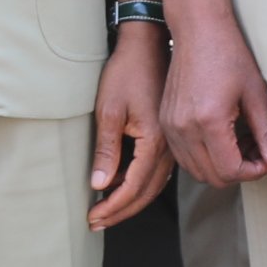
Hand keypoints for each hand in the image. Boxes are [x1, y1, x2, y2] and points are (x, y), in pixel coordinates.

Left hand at [88, 27, 172, 227]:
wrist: (149, 44)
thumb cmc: (128, 71)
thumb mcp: (109, 110)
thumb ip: (108, 151)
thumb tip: (101, 185)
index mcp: (154, 142)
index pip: (133, 187)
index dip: (112, 206)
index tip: (93, 218)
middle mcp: (170, 147)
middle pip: (147, 192)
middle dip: (121, 210)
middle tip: (97, 222)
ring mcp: (173, 142)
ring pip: (155, 184)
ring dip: (131, 200)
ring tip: (107, 210)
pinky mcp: (170, 136)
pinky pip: (158, 169)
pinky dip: (141, 183)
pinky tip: (123, 185)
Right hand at [163, 20, 266, 192]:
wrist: (198, 29)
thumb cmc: (229, 54)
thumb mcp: (257, 95)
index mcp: (209, 121)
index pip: (231, 171)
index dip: (254, 171)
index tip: (266, 157)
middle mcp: (184, 128)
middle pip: (213, 177)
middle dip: (239, 171)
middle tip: (256, 149)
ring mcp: (171, 127)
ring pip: (197, 171)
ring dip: (221, 166)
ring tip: (239, 141)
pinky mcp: (165, 122)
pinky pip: (184, 156)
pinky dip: (204, 156)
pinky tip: (221, 136)